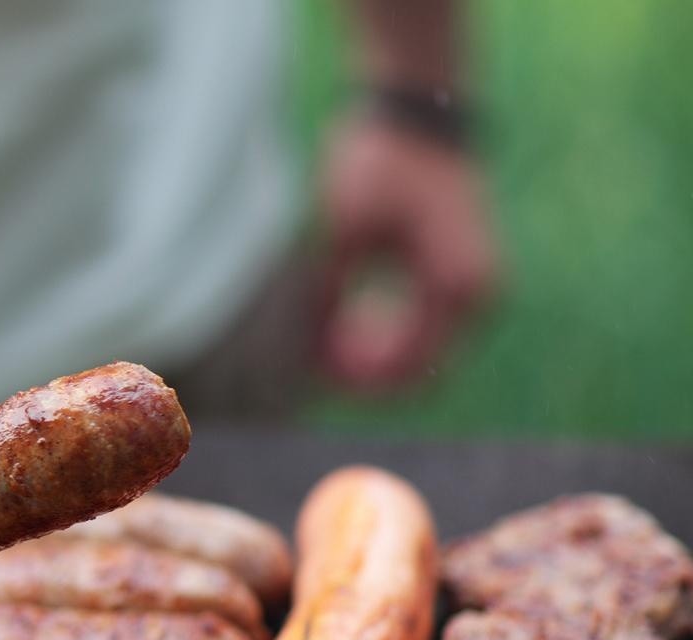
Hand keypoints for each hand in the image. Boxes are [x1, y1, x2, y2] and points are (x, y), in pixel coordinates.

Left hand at [317, 112, 496, 389]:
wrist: (416, 113)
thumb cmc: (380, 164)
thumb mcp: (342, 232)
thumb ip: (327, 297)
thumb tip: (301, 356)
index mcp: (457, 287)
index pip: (411, 368)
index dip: (357, 384)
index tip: (309, 372)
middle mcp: (480, 295)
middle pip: (422, 374)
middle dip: (365, 378)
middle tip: (311, 364)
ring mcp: (477, 289)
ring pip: (424, 357)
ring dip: (375, 361)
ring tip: (324, 340)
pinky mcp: (462, 281)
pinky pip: (426, 332)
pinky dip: (387, 339)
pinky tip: (345, 325)